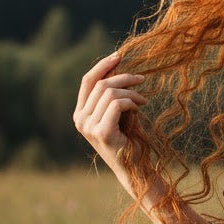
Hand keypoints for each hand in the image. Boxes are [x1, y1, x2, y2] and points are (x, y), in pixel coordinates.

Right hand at [73, 51, 146, 181]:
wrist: (135, 167)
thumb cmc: (129, 139)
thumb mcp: (119, 112)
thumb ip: (113, 94)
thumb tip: (117, 66)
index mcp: (80, 113)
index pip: (87, 81)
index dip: (102, 66)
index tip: (119, 56)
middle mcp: (80, 120)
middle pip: (101, 84)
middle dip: (124, 78)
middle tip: (142, 80)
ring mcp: (88, 127)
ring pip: (110, 93)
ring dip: (131, 92)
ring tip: (143, 100)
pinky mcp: (102, 132)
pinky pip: (117, 104)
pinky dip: (131, 102)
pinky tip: (139, 108)